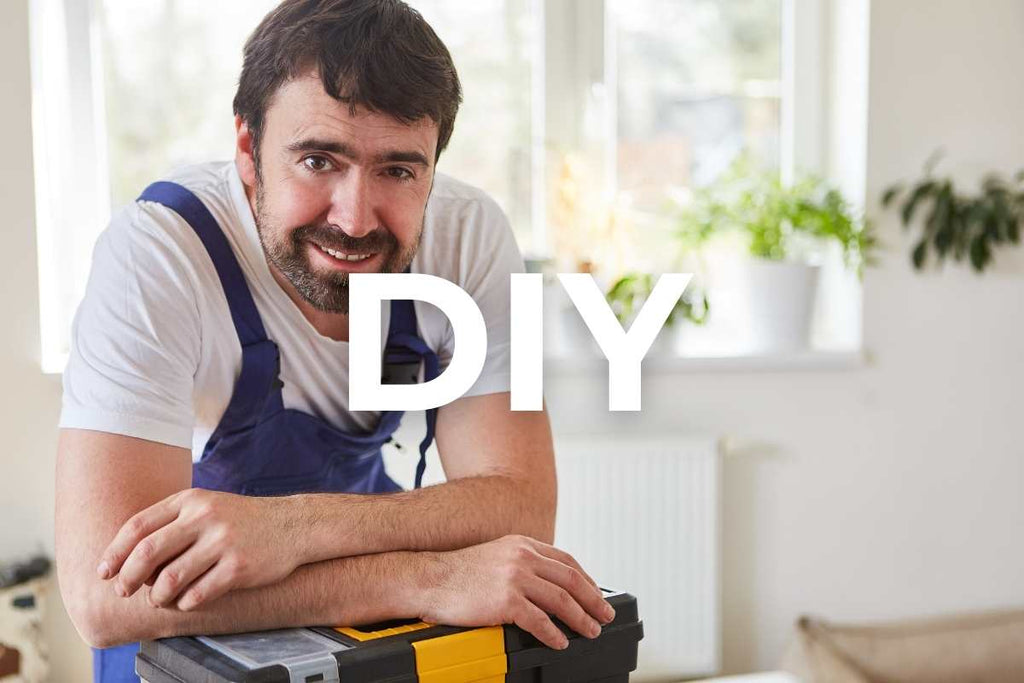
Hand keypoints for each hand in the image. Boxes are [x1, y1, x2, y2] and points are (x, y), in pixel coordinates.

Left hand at [96, 488, 300, 609]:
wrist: (293, 525)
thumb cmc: (242, 520)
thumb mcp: (207, 505)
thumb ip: (172, 521)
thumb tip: (127, 556)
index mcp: (192, 500)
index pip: (138, 525)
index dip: (115, 552)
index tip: (104, 572)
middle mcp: (206, 517)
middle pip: (148, 552)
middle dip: (128, 577)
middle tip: (123, 590)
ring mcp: (224, 541)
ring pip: (171, 578)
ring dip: (157, 596)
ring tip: (158, 600)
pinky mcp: (239, 566)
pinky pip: (198, 594)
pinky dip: (185, 603)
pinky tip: (187, 601)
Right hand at [420, 535, 614, 649]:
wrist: (429, 579)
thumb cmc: (458, 573)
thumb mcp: (496, 555)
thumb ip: (521, 563)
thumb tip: (546, 584)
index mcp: (523, 545)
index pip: (566, 560)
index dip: (587, 579)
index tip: (597, 594)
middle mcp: (523, 557)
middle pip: (571, 580)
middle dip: (593, 600)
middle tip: (605, 615)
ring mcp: (515, 577)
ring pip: (561, 600)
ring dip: (581, 618)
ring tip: (590, 631)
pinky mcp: (505, 600)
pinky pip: (539, 620)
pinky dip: (554, 633)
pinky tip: (560, 642)